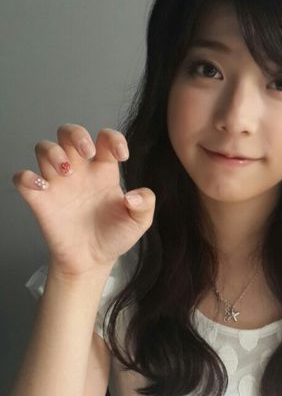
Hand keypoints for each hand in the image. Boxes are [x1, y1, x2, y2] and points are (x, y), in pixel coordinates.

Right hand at [12, 124, 154, 276]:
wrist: (93, 262)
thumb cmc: (114, 237)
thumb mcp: (138, 222)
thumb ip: (145, 205)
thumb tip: (134, 196)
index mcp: (103, 170)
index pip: (104, 138)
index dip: (113, 138)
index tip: (122, 155)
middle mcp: (79, 171)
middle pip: (68, 133)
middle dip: (75, 134)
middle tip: (86, 153)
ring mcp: (58, 183)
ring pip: (44, 148)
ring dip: (53, 153)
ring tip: (67, 172)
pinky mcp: (40, 200)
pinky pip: (23, 179)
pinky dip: (26, 178)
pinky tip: (42, 187)